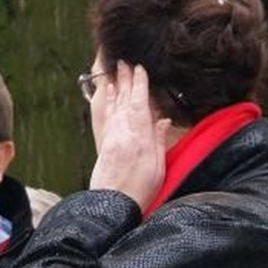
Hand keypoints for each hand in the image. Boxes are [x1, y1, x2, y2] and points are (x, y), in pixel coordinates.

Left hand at [89, 63, 172, 211]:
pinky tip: (109, 96)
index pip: (140, 104)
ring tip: (115, 73)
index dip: (140, 85)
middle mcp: (123, 134)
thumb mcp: (158, 166)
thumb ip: (158, 140)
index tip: (140, 68)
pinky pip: (107, 117)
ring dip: (116, 88)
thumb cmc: (139, 190)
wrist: (112, 206)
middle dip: (125, 80)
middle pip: (125, 101)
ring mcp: (112, 138)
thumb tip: (163, 120)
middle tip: (123, 62)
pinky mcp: (104, 145)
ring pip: (114, 107)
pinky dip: (109, 103)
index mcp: (139, 137)